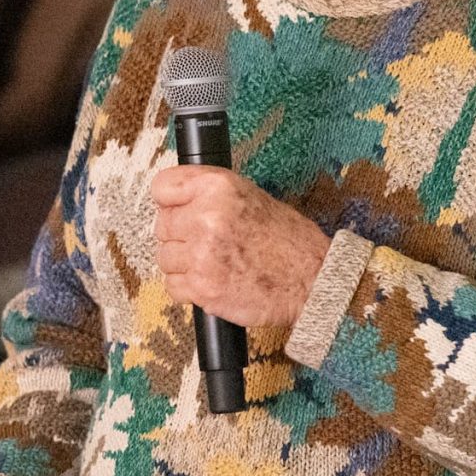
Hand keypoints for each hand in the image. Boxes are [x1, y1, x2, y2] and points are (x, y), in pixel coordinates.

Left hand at [152, 165, 331, 331]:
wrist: (313, 281)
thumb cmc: (289, 242)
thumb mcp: (251, 197)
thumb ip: (210, 195)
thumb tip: (176, 203)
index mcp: (218, 187)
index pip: (162, 186)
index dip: (172, 202)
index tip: (180, 211)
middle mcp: (207, 216)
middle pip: (161, 226)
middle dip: (181, 237)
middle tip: (210, 244)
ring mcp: (202, 254)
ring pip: (165, 258)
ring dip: (185, 265)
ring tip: (217, 264)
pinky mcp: (202, 286)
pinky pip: (173, 287)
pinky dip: (189, 289)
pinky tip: (215, 281)